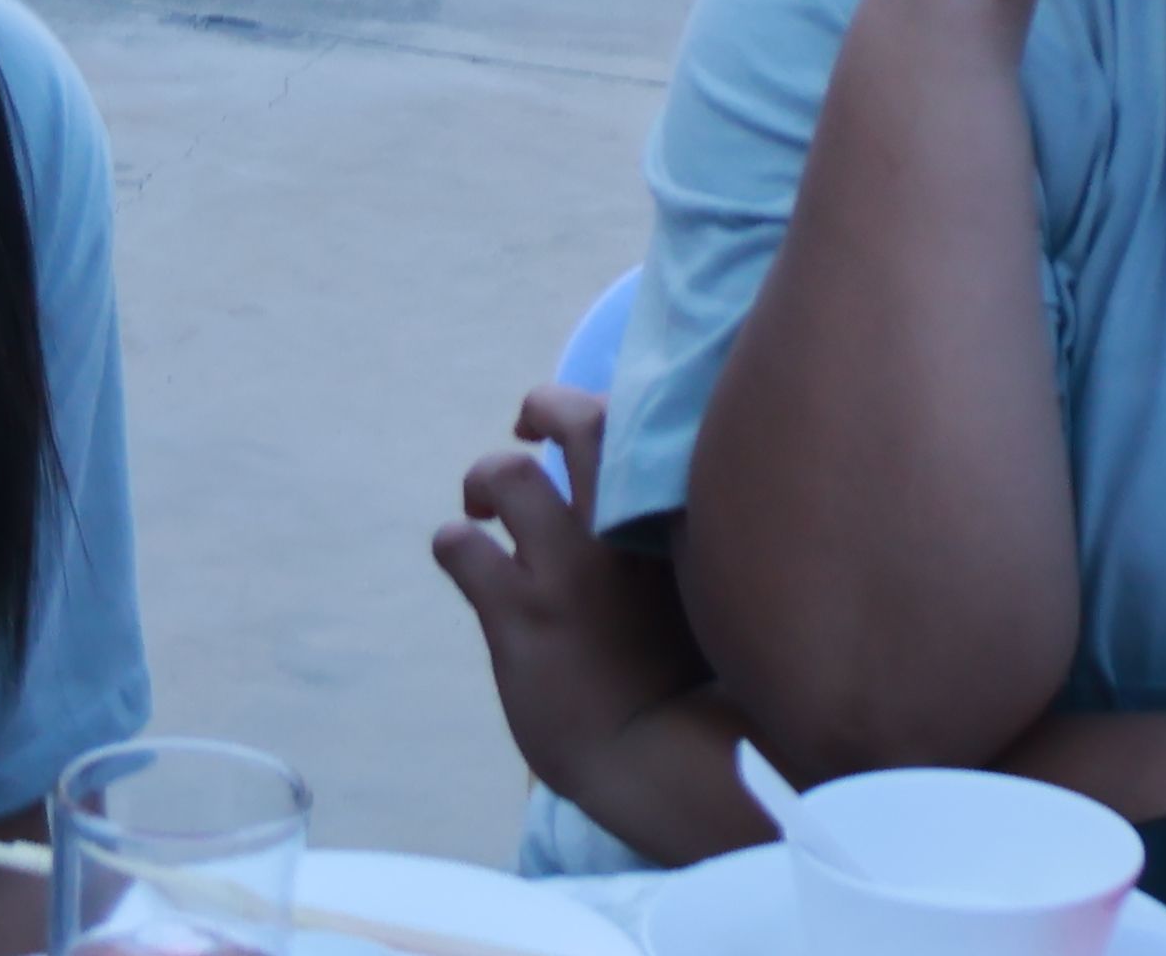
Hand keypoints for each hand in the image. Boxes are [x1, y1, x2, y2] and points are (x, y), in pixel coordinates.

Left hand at [436, 385, 724, 804]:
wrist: (658, 758)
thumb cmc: (693, 683)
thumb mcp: (710, 590)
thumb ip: (681, 536)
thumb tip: (655, 498)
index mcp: (677, 523)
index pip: (644, 427)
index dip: (610, 406)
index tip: (595, 414)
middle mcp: (623, 532)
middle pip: (582, 423)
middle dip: (548, 406)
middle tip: (530, 424)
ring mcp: (567, 571)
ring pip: (509, 475)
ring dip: (488, 481)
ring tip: (484, 505)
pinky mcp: (517, 613)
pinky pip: (461, 545)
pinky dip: (455, 542)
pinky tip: (462, 557)